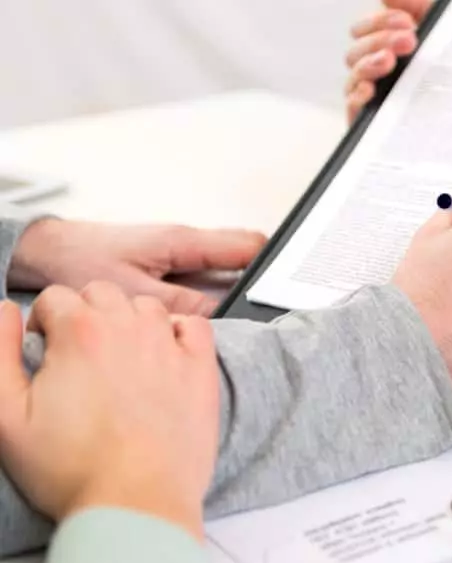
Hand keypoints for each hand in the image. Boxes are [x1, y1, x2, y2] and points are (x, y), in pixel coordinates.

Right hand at [0, 284, 219, 539]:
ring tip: (120, 357)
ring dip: (131, 320)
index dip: (46, 322)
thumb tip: (4, 312)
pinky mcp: (201, 371)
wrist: (136, 504)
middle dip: (86, 314)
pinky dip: (179, 331)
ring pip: (147, 305)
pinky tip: (164, 355)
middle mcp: (129, 330)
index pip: (56, 297)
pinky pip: (195, 326)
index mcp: (80, 334)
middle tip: (81, 354)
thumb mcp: (5, 416)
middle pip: (102, 293)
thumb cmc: (71, 470)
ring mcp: (170, 348)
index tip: (49, 350)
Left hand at [8, 218, 266, 315]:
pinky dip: (219, 297)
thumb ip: (180, 304)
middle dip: (265, 278)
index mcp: (186, 241)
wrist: (49, 251)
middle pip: (247, 256)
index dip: (275, 265)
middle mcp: (190, 244)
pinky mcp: (174, 268)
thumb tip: (220, 320)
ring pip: (230, 269)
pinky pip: (210, 279)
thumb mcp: (133, 290)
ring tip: (254, 315)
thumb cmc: (82, 259)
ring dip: (242, 289)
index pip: (250, 246)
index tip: (291, 287)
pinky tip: (218, 319)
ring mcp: (184, 255)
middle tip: (279, 306)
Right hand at [345, 0, 431, 122]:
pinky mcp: (375, 126)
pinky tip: (369, 89)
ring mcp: (377, 99)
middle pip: (358, 50)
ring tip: (389, 61)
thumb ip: (417, 6)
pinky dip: (357, 97)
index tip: (408, 23)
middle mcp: (380, 73)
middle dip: (380, 40)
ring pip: (354, 76)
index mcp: (392, 50)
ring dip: (369, 63)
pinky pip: (353, 109)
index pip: (368, 29)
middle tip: (408, 42)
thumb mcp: (444, 32)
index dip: (382, 21)